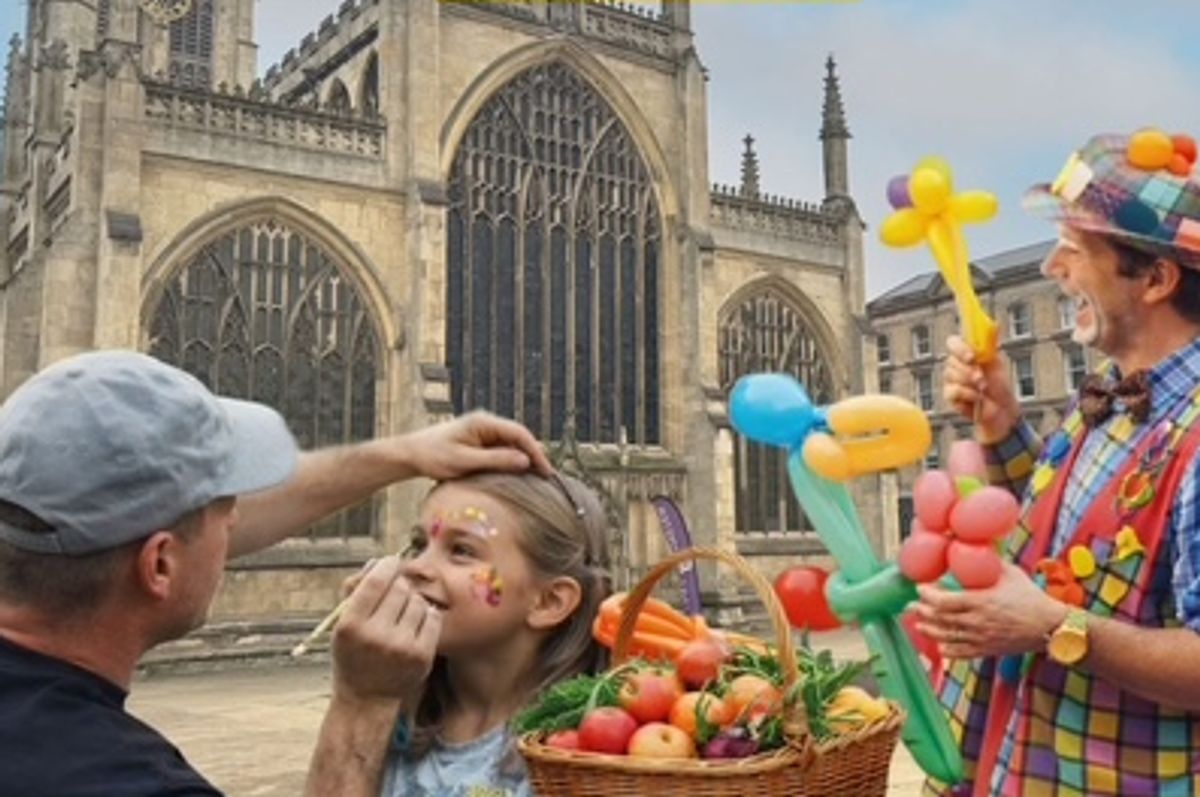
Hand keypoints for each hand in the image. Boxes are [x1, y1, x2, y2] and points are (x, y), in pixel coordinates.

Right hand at [330, 557, 440, 707]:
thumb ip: (356, 589)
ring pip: (419, 601)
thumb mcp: (343, 623)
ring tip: (402, 614)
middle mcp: (376, 636)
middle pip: (400, 588)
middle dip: (399, 585)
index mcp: (351, 625)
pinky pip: (433, 617)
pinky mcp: (422, 656)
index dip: (386, 566)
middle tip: (394, 594)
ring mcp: (402, 648)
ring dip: (413, 601)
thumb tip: (378, 561)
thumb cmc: (353, 653)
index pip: (377, 580)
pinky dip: (427, 615)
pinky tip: (415, 624)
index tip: (390, 564)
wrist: (367, 698)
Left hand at [397, 411, 551, 479]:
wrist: (412, 454)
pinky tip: (518, 476)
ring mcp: (484, 431)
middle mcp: (487, 423)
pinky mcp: (480, 441)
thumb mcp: (464, 461)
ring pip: (512, 445)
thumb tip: (525, 461)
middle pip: (519, 438)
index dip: (536, 452)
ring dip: (523, 460)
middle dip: (533, 456)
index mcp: (484, 422)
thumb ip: (495, 460)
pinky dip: (512, 462)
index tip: (546, 471)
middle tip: (546, 479)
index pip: (519, 433)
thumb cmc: (434, 456)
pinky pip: (502, 450)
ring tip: (536, 479)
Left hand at [914, 563, 1066, 659]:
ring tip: (918, 623)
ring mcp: (981, 639)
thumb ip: (989, 561)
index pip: (944, 601)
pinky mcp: (987, 650)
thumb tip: (972, 544)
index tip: (920, 588)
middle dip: (923, 611)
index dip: (927, 596)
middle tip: (912, 604)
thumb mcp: (1010, 573)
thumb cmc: (1030, 597)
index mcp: (981, 602)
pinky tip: (939, 645)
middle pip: (941, 619)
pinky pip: (961, 654)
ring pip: (947, 638)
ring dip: (929, 630)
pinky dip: (947, 650)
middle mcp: (978, 622)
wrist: (1050, 626)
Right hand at [941, 335, 1020, 443]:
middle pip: (951, 360)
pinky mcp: (949, 395)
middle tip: (983, 380)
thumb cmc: (999, 387)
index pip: (953, 343)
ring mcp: (951, 380)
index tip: (972, 357)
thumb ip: (990, 344)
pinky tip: (975, 399)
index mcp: (967, 353)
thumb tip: (994, 325)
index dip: (960, 349)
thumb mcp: (996, 363)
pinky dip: (967, 395)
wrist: (1001, 411)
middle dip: (969, 371)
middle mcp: (956, 365)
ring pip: (951, 375)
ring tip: (982, 390)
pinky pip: (952, 390)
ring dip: (970, 384)